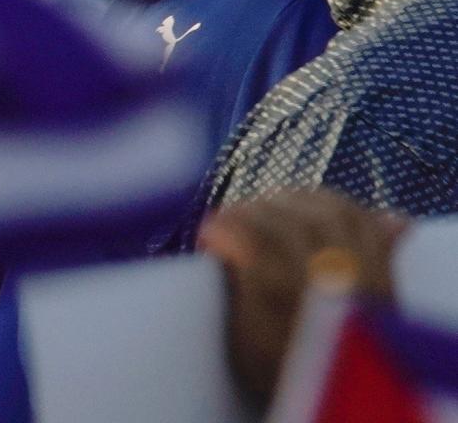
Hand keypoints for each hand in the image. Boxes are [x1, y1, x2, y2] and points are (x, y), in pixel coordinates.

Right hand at [198, 190, 406, 406]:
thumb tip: (226, 252)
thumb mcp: (244, 343)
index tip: (207, 236)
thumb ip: (235, 293)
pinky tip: (322, 207)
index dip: (219, 228)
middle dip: (252, 209)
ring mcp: (363, 268)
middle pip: (286, 215)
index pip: (244, 233)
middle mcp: (326, 271)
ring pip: (330, 209)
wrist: (349, 394)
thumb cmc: (289, 371)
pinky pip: (371, 221)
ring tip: (272, 204)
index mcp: (281, 290)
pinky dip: (346, 206)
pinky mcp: (388, 273)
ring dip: (294, 199)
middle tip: (232, 216)